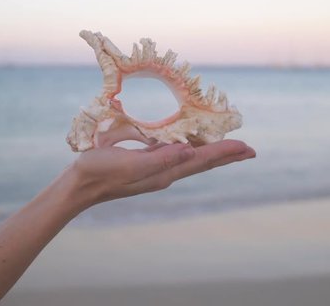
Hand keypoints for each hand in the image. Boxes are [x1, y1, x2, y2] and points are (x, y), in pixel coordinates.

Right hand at [67, 140, 255, 207]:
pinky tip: (192, 144)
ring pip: (192, 158)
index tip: (248, 146)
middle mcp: (165, 172)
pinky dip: (192, 148)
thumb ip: (160, 158)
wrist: (80, 185)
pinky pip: (176, 154)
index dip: (225, 152)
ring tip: (229, 148)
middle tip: (250, 150)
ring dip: (212, 152)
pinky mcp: (146, 163)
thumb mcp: (130, 164)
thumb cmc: (101, 172)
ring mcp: (156, 169)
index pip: (202, 160)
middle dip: (226, 155)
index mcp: (164, 171)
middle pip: (203, 162)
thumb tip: (191, 151)